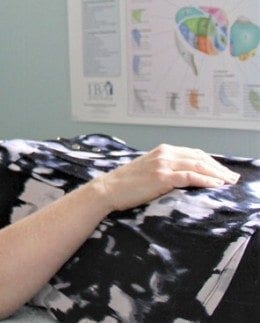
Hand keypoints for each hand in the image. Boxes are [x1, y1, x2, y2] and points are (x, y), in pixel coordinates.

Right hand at [91, 144, 239, 211]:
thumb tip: (185, 177)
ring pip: (198, 166)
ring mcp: (163, 164)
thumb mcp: (149, 170)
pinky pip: (190, 177)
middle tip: (232, 178)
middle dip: (219, 168)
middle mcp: (164, 154)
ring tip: (228, 182)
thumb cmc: (127, 184)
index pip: (194, 154)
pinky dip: (205, 180)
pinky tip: (215, 185)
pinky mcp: (161, 177)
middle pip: (200, 158)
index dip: (212, 163)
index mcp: (162, 150)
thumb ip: (166, 168)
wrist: (109, 189)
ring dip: (217, 174)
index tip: (223, 172)